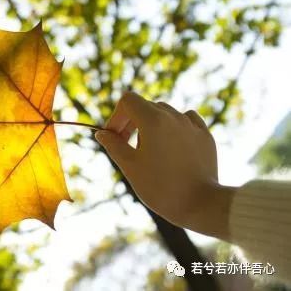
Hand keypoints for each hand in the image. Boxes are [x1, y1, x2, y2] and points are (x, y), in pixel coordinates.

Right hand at [95, 92, 235, 239]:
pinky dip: (174, 128)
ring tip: (150, 151)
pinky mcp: (205, 136)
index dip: (116, 117)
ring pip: (165, 113)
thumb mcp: (130, 166)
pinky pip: (186, 120)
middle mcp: (174, 116)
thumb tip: (102, 134)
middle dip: (131, 123)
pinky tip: (172, 145)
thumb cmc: (160, 187)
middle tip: (127, 147)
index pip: (128, 101)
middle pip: (145, 106)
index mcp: (153, 120)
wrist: (200, 204)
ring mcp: (192, 125)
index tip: (115, 137)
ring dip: (152, 125)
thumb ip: (113, 145)